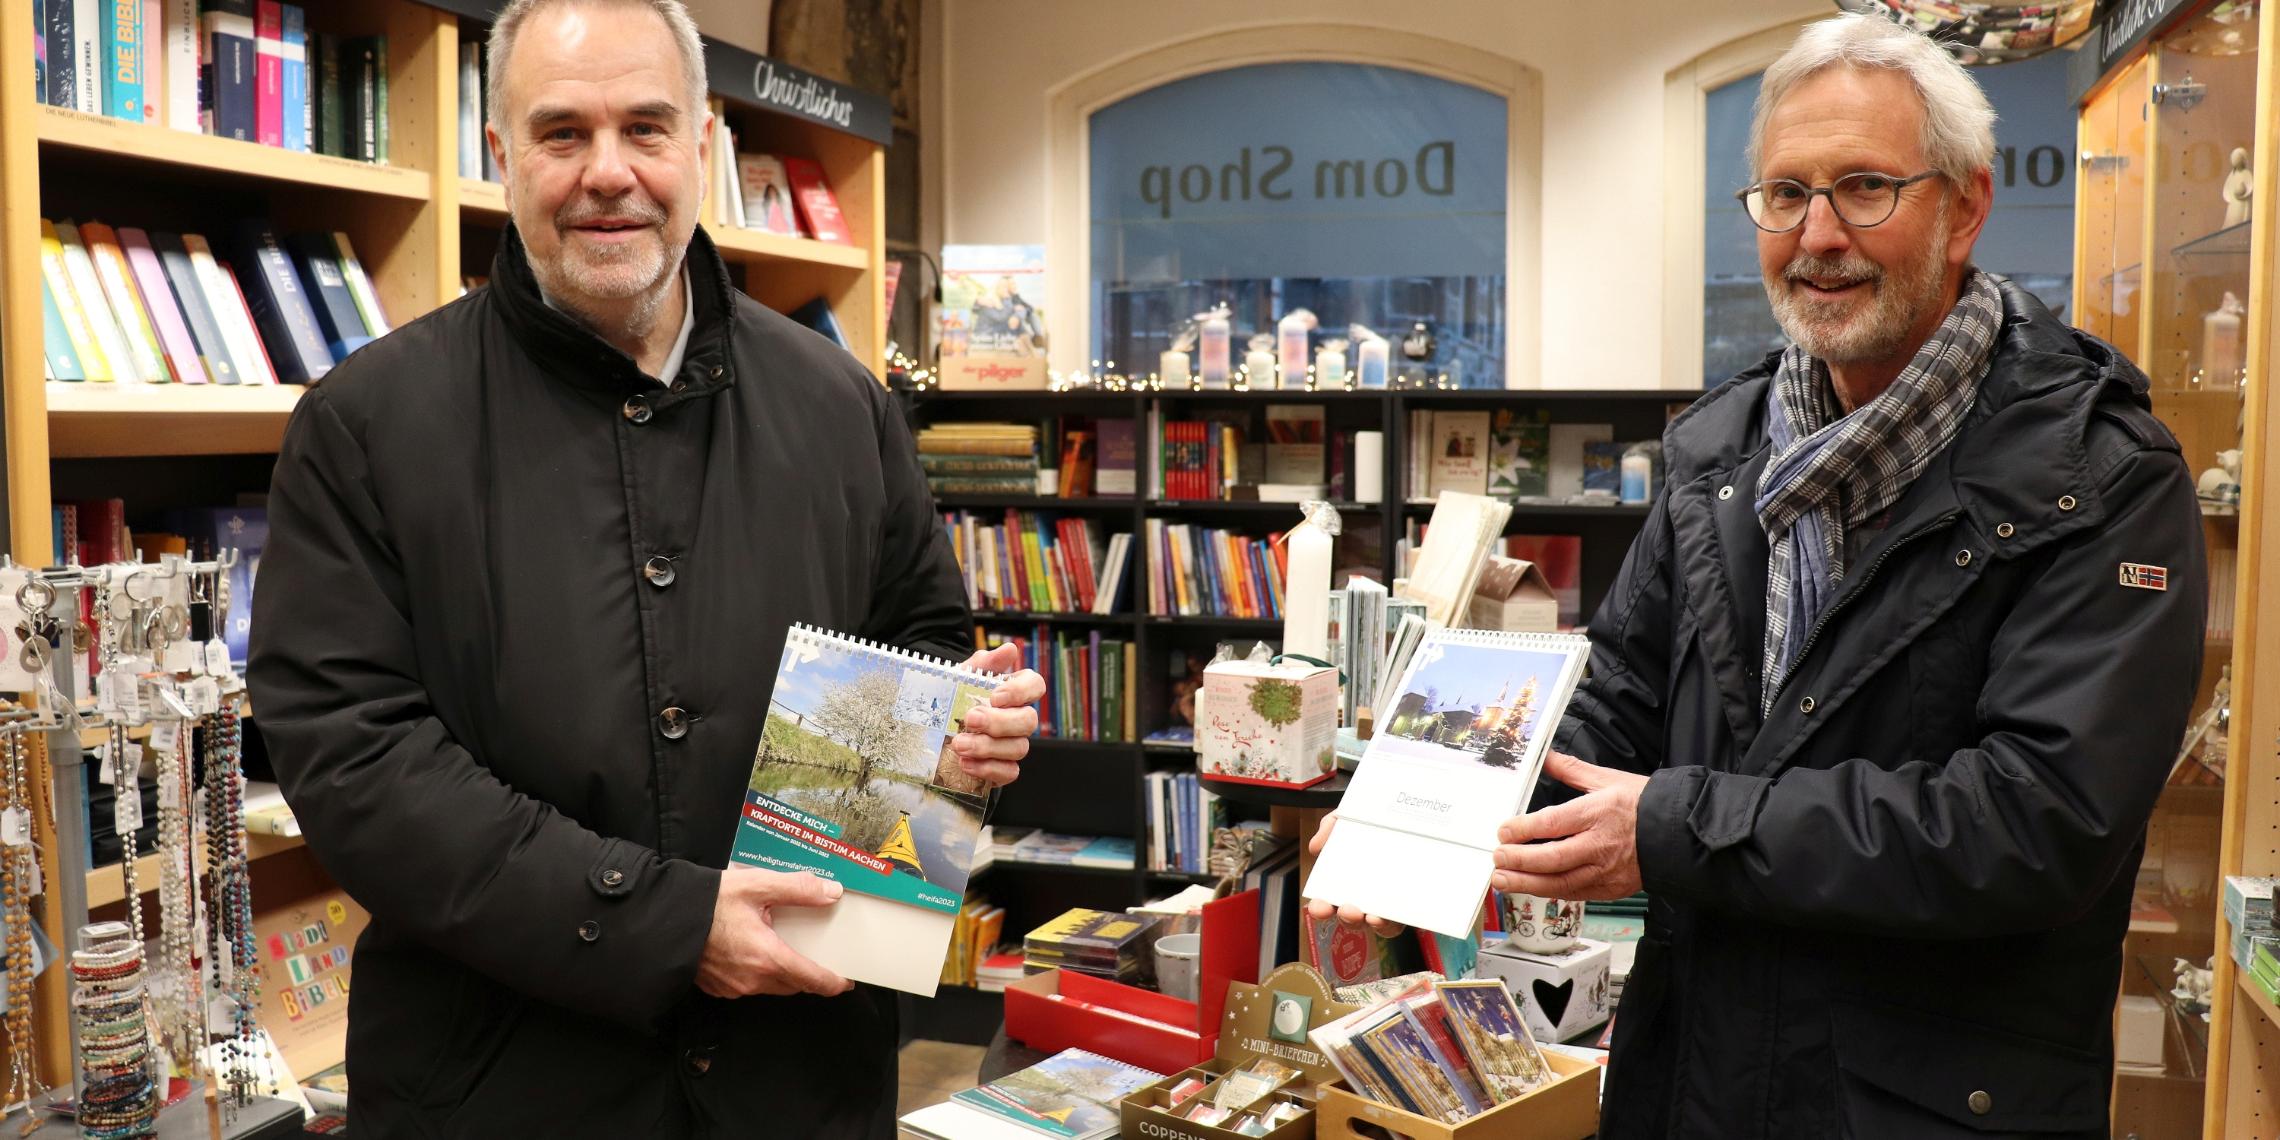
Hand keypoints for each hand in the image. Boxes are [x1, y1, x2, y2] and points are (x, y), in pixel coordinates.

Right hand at [695, 866, 852, 998]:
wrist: (664, 918)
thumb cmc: (708, 902)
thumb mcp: (757, 885)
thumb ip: (798, 889)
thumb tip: (831, 892)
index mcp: (768, 957)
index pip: (812, 979)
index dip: (833, 983)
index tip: (845, 982)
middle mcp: (752, 980)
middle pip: (793, 985)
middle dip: (808, 976)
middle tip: (817, 959)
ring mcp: (733, 987)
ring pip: (771, 987)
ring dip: (783, 974)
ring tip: (786, 951)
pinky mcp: (718, 987)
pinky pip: (748, 986)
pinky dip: (758, 974)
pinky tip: (754, 954)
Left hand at [951, 644, 1044, 786]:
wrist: (933, 728)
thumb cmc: (953, 698)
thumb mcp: (962, 677)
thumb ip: (984, 664)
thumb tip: (1010, 650)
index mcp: (1014, 691)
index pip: (1035, 685)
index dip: (1020, 692)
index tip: (995, 696)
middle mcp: (1019, 718)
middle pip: (1029, 721)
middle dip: (999, 722)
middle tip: (970, 720)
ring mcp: (1013, 744)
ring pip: (1019, 748)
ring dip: (988, 747)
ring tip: (959, 745)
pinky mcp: (1003, 768)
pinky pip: (1009, 772)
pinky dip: (988, 769)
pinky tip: (966, 763)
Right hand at [1299, 814, 1406, 936]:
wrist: (1414, 810)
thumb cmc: (1375, 818)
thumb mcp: (1349, 816)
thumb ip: (1330, 827)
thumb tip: (1316, 847)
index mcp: (1347, 880)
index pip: (1330, 903)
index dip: (1322, 908)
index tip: (1318, 907)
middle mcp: (1368, 896)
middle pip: (1355, 919)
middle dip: (1348, 919)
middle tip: (1348, 910)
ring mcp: (1393, 901)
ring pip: (1383, 926)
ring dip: (1376, 924)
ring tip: (1374, 916)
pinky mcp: (1416, 900)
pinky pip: (1409, 917)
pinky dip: (1402, 918)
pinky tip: (1398, 910)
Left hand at [1491, 752, 1647, 900]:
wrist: (1680, 833)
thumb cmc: (1645, 805)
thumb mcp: (1609, 780)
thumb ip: (1573, 771)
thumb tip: (1547, 757)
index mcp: (1599, 813)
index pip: (1554, 822)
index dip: (1525, 829)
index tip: (1504, 830)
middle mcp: (1601, 845)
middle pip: (1553, 857)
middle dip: (1520, 860)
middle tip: (1497, 858)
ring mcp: (1606, 870)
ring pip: (1560, 882)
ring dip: (1527, 883)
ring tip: (1502, 880)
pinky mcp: (1610, 888)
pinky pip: (1575, 893)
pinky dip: (1550, 891)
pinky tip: (1531, 886)